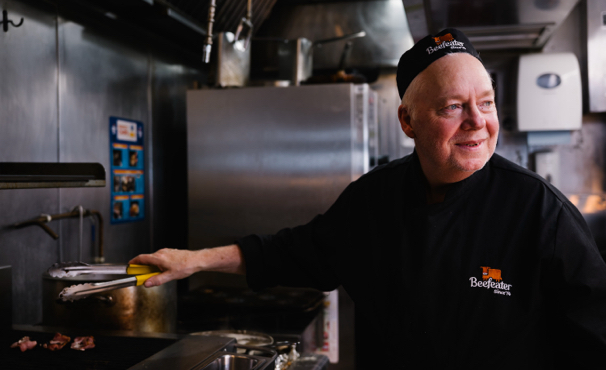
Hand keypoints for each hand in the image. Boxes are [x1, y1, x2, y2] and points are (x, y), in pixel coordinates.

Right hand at [129, 245, 244, 287]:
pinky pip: (160, 258)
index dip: (134, 262)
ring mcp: (166, 251)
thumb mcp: (170, 276)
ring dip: (151, 266)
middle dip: (143, 267)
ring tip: (155, 275)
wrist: (197, 260)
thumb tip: (146, 283)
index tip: (129, 266)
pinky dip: (158, 264)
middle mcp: (161, 252)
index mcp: (159, 258)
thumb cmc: (185, 266)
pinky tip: (164, 270)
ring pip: (154, 259)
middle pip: (147, 259)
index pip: (141, 258)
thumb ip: (157, 280)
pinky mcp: (171, 252)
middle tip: (142, 276)